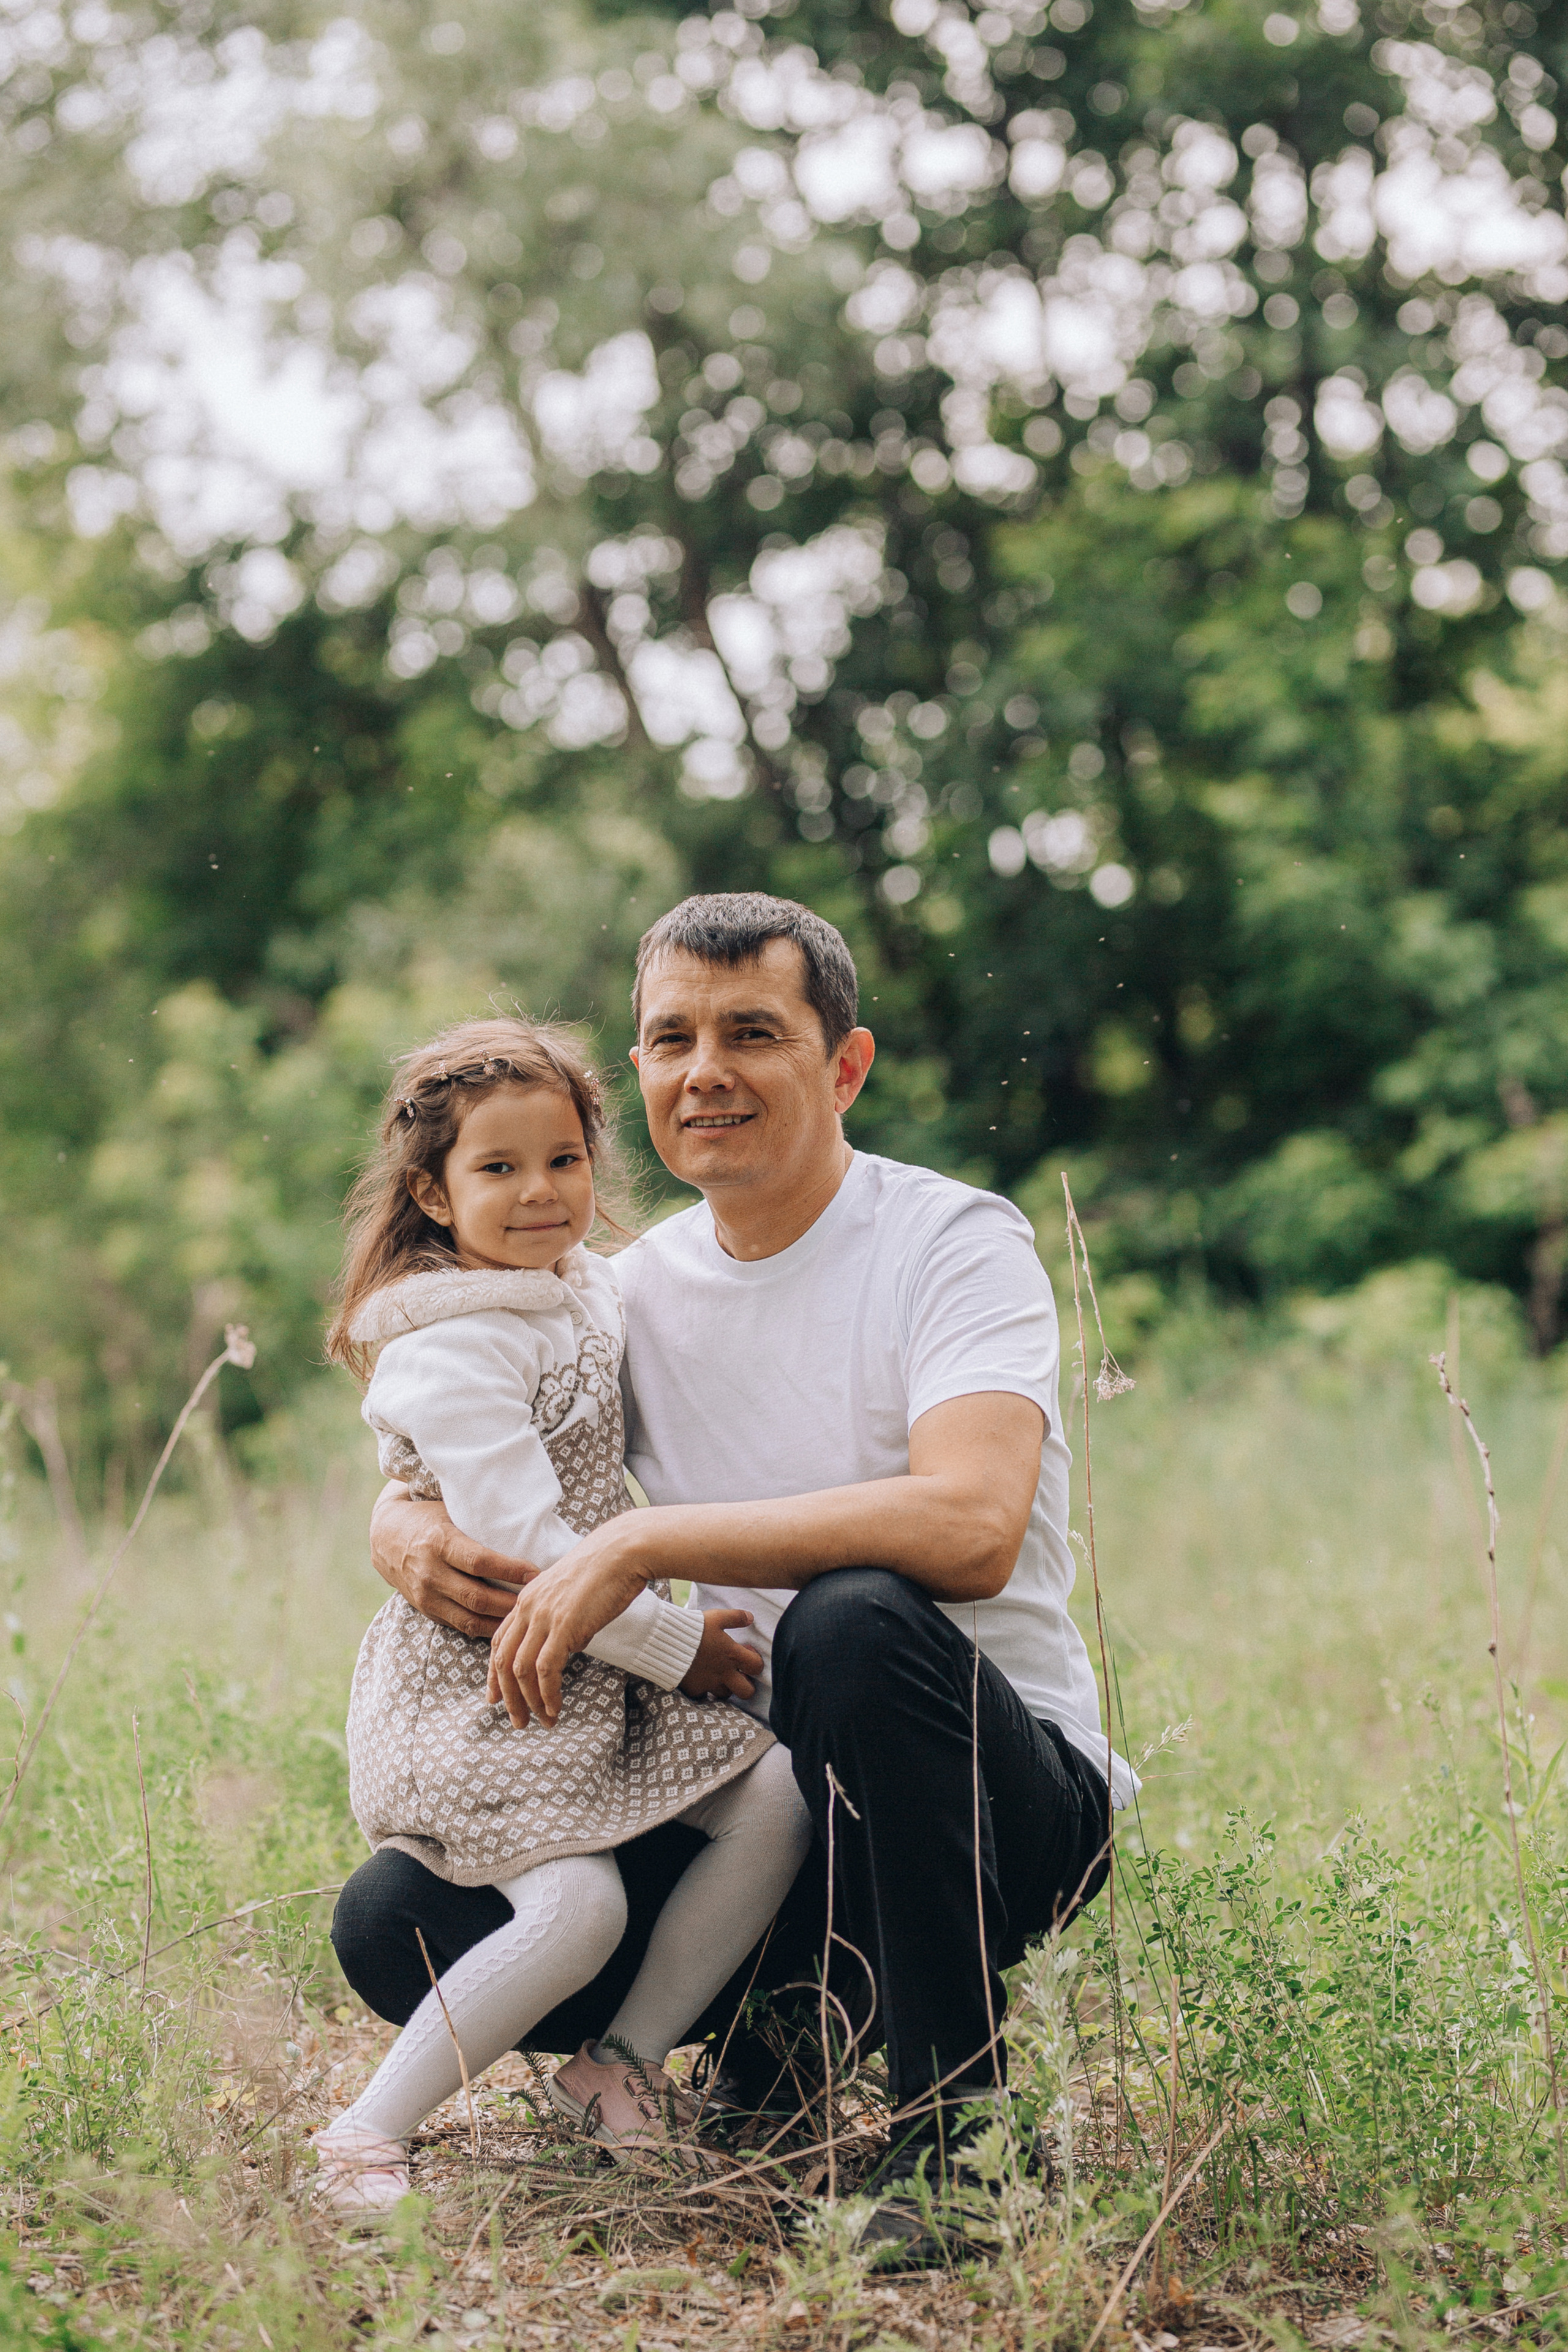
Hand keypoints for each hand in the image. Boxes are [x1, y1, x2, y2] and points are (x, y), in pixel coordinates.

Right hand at [370, 1483, 535, 1637]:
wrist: (385, 1537)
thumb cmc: (429, 1518)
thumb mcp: (450, 1511)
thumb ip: (479, 1521)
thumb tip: (526, 1521)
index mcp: (439, 1542)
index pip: (480, 1561)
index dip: (510, 1570)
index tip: (536, 1572)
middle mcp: (431, 1572)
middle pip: (478, 1597)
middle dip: (511, 1603)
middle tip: (539, 1601)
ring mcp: (426, 1596)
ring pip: (471, 1619)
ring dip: (501, 1622)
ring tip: (527, 1618)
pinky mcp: (427, 1611)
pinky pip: (462, 1626)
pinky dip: (486, 1629)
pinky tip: (507, 1626)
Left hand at [487, 1523, 649, 1726]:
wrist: (623, 1552)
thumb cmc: (606, 1572)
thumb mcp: (571, 1597)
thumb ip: (561, 1621)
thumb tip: (567, 1648)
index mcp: (527, 1599)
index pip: (499, 1642)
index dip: (494, 1674)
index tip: (495, 1698)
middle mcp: (528, 1608)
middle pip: (504, 1660)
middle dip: (508, 1697)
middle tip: (518, 1721)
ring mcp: (544, 1616)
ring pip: (520, 1669)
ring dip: (529, 1701)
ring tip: (542, 1720)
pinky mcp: (563, 1626)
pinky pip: (545, 1669)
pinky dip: (547, 1693)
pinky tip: (555, 1707)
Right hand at [680, 1610, 762, 1702]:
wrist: (666, 1642)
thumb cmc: (693, 1628)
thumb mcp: (716, 1617)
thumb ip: (735, 1617)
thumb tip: (750, 1617)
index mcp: (732, 1655)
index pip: (756, 1666)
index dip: (756, 1661)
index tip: (746, 1653)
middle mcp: (723, 1673)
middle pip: (746, 1692)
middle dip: (746, 1684)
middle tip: (738, 1673)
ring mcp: (708, 1683)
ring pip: (725, 1695)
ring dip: (725, 1686)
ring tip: (719, 1674)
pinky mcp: (693, 1689)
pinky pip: (703, 1695)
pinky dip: (704, 1690)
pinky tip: (700, 1679)